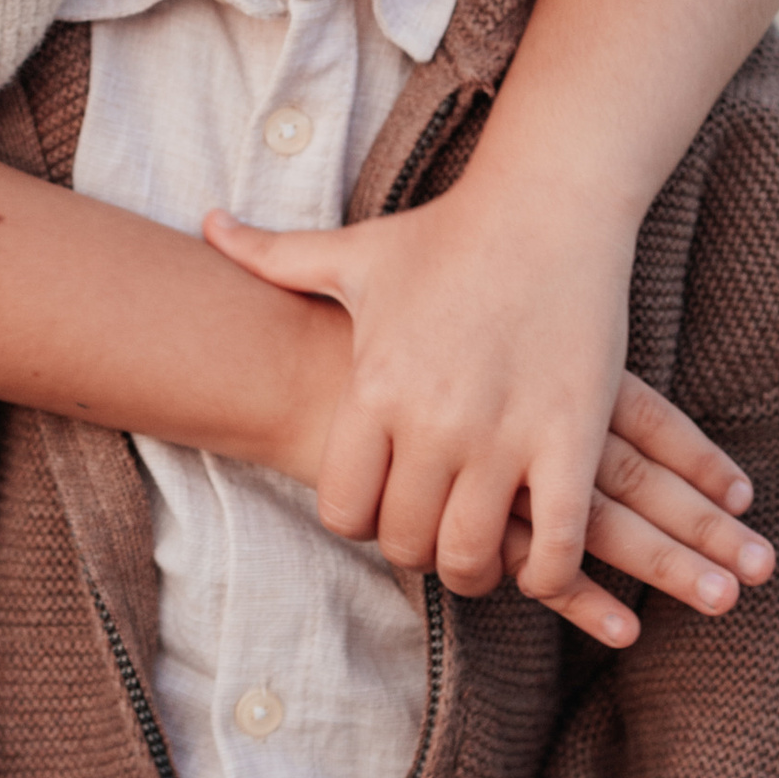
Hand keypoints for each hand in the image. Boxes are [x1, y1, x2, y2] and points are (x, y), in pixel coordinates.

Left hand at [203, 182, 769, 647]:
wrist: (548, 204)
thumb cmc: (448, 232)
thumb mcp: (355, 251)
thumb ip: (274, 256)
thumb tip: (208, 225)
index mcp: (375, 387)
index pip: (343, 509)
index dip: (359, 522)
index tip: (382, 509)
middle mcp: (432, 420)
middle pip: (405, 541)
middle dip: (416, 550)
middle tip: (435, 535)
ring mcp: (504, 434)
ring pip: (471, 554)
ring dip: (476, 569)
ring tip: (487, 553)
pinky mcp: (571, 438)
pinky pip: (556, 543)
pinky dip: (549, 572)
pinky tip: (544, 560)